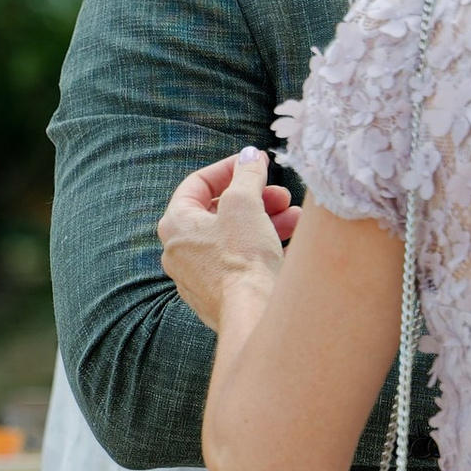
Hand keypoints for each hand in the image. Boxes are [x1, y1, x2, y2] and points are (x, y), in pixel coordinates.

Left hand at [158, 151, 294, 333]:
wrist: (252, 314)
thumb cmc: (241, 256)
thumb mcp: (244, 203)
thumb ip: (246, 174)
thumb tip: (250, 156)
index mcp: (176, 224)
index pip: (197, 184)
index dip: (229, 169)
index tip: (256, 164)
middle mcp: (180, 251)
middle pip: (218, 212)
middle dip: (254, 199)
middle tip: (281, 194)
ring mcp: (198, 277)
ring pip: (232, 238)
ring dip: (264, 222)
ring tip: (294, 218)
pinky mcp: (218, 296)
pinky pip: (239, 262)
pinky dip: (261, 248)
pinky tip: (290, 242)